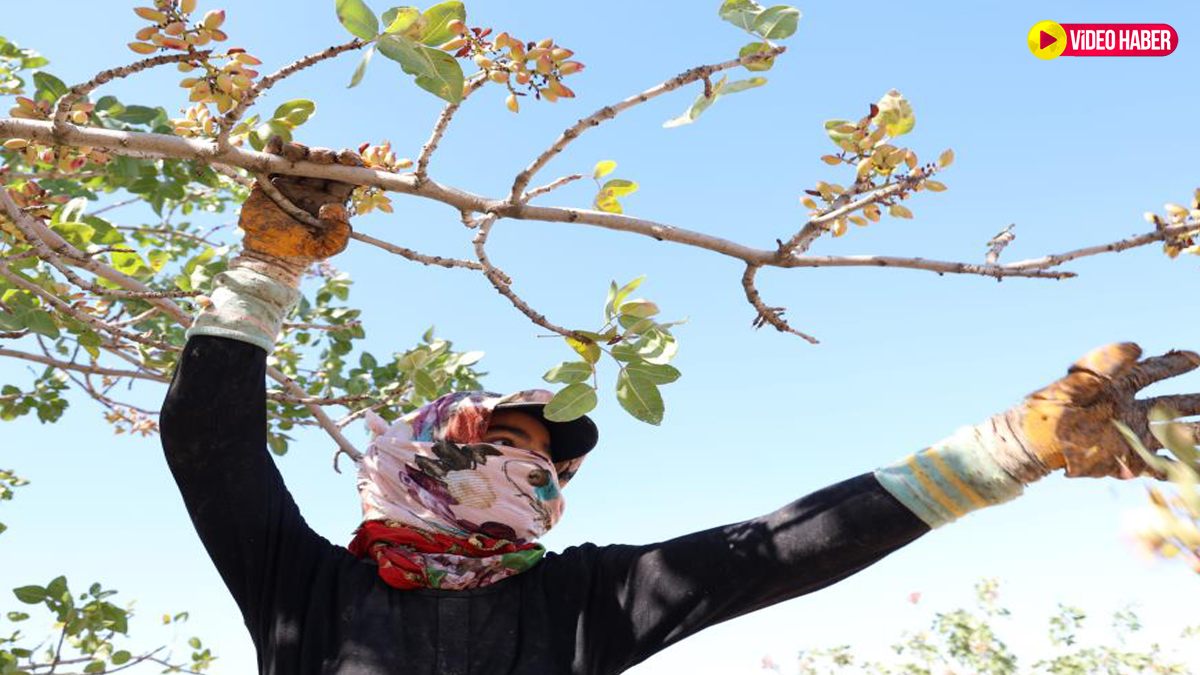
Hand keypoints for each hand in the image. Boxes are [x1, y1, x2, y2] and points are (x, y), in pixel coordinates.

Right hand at [239, 139, 363, 260]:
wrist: (266, 255)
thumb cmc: (299, 252)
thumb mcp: (325, 247)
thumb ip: (339, 233)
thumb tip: (335, 208)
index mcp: (331, 198)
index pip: (346, 175)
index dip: (352, 164)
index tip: (352, 160)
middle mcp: (313, 186)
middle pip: (323, 161)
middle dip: (325, 154)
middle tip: (324, 158)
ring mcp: (291, 179)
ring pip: (300, 155)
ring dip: (300, 149)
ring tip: (296, 153)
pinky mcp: (268, 178)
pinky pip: (273, 157)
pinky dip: (274, 147)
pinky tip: (277, 143)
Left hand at [1010, 342, 1199, 478]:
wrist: (1034, 443)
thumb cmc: (1050, 408)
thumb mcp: (1078, 381)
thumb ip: (1107, 364)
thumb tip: (1139, 346)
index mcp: (1117, 388)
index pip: (1153, 372)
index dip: (1174, 365)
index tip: (1196, 357)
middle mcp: (1129, 410)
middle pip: (1172, 405)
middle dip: (1196, 402)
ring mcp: (1130, 435)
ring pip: (1173, 434)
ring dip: (1195, 434)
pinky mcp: (1127, 460)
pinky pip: (1160, 465)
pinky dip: (1179, 468)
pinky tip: (1194, 468)